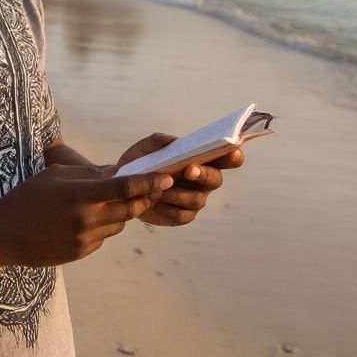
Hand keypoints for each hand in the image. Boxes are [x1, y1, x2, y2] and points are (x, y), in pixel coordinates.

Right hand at [0, 164, 171, 267]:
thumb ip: (90, 174)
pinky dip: (104, 227)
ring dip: (122, 213)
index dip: (150, 182)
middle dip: (145, 197)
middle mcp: (86, 219)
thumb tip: (119, 172)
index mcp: (80, 194)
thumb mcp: (57, 175)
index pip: (125, 188)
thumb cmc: (27, 197)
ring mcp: (84, 239)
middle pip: (130, 209)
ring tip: (107, 202)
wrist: (2, 235)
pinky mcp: (81, 253)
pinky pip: (104, 237)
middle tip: (154, 188)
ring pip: (119, 224)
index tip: (167, 177)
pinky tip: (86, 220)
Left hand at [117, 133, 244, 226]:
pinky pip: (182, 215)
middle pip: (216, 179)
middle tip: (189, 169)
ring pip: (198, 200)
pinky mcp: (182, 216)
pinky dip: (168, 208)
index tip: (232, 150)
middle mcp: (203, 181)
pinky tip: (156, 201)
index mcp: (201, 160)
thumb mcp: (146, 148)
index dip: (233, 156)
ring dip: (181, 194)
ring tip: (161, 189)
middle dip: (204, 174)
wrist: (124, 185)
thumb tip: (174, 141)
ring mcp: (194, 199)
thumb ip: (159, 141)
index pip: (225, 158)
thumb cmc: (141, 162)